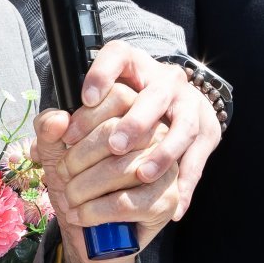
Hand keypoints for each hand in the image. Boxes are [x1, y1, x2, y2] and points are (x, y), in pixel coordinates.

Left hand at [34, 84, 179, 262]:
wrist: (95, 235)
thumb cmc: (79, 184)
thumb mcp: (55, 152)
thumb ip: (48, 130)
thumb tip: (59, 119)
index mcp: (136, 113)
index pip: (120, 96)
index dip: (86, 117)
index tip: (65, 138)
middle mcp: (159, 134)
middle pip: (117, 131)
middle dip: (78, 157)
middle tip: (62, 175)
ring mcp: (166, 167)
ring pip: (119, 168)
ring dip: (82, 187)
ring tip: (69, 198)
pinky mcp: (166, 199)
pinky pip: (125, 202)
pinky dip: (93, 211)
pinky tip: (79, 215)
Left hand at [65, 40, 218, 217]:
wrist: (171, 111)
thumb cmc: (117, 116)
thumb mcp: (88, 113)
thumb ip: (62, 121)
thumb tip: (55, 126)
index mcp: (133, 66)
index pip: (118, 55)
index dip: (102, 74)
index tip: (85, 99)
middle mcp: (164, 80)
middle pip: (156, 93)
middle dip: (136, 121)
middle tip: (114, 146)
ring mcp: (189, 105)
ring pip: (184, 125)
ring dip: (163, 152)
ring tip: (142, 175)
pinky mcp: (208, 131)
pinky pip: (199, 158)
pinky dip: (186, 182)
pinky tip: (173, 207)